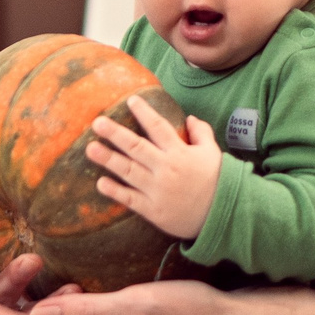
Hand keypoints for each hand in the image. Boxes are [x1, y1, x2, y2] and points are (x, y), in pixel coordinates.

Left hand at [87, 95, 222, 240]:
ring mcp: (157, 190)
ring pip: (128, 171)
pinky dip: (115, 191)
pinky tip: (100, 183)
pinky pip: (130, 199)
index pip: (158, 127)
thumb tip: (189, 117)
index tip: (130, 99)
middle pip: (136, 147)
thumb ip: (202, 133)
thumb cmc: (217, 182)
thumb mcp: (213, 152)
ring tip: (90, 148)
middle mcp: (165, 169)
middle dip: (115, 134)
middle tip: (97, 122)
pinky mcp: (153, 210)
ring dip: (108, 159)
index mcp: (179, 152)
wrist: (223, 215)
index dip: (144, 112)